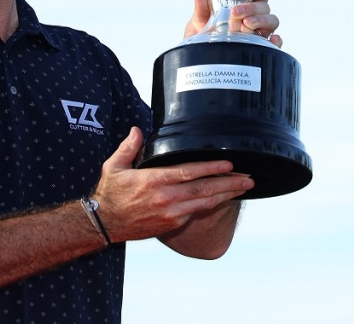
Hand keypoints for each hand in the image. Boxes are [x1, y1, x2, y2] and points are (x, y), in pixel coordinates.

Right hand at [91, 127, 253, 242]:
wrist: (105, 223)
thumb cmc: (110, 193)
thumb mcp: (114, 166)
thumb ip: (128, 147)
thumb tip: (136, 129)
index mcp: (153, 180)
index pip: (188, 172)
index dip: (211, 167)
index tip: (229, 163)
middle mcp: (165, 198)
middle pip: (204, 189)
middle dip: (229, 183)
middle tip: (248, 177)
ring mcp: (171, 213)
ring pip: (205, 202)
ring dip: (226, 194)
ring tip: (243, 187)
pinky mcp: (172, 224)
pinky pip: (196, 212)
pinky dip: (212, 204)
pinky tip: (223, 198)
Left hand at [183, 0, 282, 47]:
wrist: (201, 58)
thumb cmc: (203, 35)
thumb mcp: (200, 21)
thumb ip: (201, 8)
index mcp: (243, 7)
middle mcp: (254, 18)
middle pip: (264, 6)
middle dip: (252, 5)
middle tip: (236, 11)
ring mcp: (259, 33)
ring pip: (271, 21)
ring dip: (261, 19)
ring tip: (247, 23)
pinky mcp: (261, 49)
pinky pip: (274, 45)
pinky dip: (276, 41)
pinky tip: (272, 40)